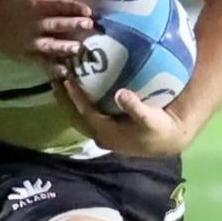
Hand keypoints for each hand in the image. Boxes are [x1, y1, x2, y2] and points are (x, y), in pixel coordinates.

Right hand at [0, 0, 93, 66]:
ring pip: (49, 44)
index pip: (59, 5)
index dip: (74, 7)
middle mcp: (35, 24)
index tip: (89, 11)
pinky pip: (41, 61)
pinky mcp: (26, 55)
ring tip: (76, 47)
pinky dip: (52, 67)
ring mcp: (30, 41)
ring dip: (63, 46)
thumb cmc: (14, 4)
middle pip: (56, 24)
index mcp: (37, 6)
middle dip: (72, 24)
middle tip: (88, 25)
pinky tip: (64, 71)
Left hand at [51, 77, 194, 156]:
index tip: (67, 79)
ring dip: (67, 101)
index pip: (85, 112)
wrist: (167, 141)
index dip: (75, 96)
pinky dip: (76, 104)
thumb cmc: (159, 129)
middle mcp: (99, 135)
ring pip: (77, 117)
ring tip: (58, 83)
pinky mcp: (104, 129)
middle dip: (63, 99)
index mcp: (107, 133)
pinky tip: (74, 91)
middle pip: (74, 116)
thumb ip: (136, 108)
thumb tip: (120, 93)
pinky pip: (84, 116)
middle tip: (53, 78)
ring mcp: (100, 133)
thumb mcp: (150, 119)